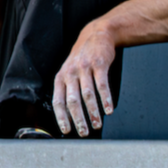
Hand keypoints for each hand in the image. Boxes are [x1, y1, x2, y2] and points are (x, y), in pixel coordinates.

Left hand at [51, 22, 117, 136]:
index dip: (61, 117)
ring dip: (93, 112)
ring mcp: (84, 68)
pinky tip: (109, 109)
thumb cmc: (82, 58)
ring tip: (97, 124)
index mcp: (61, 77)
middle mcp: (70, 73)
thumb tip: (69, 116)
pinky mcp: (99, 64)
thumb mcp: (69, 71)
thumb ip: (68, 90)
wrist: (96, 35)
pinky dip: (106, 99)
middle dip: (78, 119)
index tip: (67, 130)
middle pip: (73, 100)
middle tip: (84, 132)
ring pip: (87, 94)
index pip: (58, 101)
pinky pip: (102, 84)